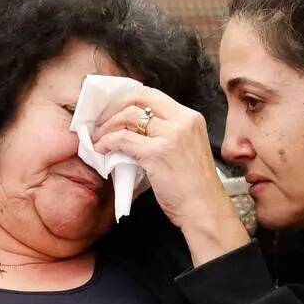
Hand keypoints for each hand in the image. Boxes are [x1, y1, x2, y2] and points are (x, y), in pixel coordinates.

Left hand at [93, 87, 248, 264]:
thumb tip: (135, 129)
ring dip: (107, 126)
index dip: (129, 99)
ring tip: (99, 138)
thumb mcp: (188, 148)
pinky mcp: (156, 153)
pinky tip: (102, 149)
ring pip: (128, 116)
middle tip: (102, 122)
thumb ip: (168, 133)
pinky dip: (107, 142)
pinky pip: (122, 139)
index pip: (153, 95)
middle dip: (114, 108)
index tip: (114, 110)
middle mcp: (182, 121)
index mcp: (191, 118)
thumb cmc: (195, 187)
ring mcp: (170, 136)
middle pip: (138, 99)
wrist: (204, 209)